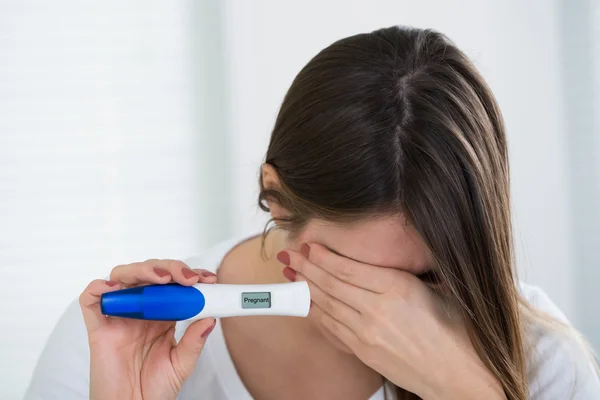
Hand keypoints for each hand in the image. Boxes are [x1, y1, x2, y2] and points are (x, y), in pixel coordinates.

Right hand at [79, 260, 217, 399]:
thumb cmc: (154, 389)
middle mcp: (140, 310)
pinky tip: (114, 287)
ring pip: (123, 277)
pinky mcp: (98, 328)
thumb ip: (194, 340)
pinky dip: (98, 287)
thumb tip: (211, 317)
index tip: (207, 278)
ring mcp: (118, 316)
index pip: (173, 283)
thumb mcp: (182, 363)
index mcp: (162, 315)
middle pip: (149, 274)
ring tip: (162, 278)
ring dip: (142, 270)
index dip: (189, 275)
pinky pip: (91, 299)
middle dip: (170, 267)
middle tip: (187, 278)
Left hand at [281, 243, 504, 399]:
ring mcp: (367, 333)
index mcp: (398, 288)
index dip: (324, 256)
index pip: (348, 268)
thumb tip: (376, 257)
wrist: (458, 373)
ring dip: (306, 287)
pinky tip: (307, 302)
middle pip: (331, 284)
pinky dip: (316, 312)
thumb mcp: (436, 288)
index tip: (310, 245)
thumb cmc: (454, 330)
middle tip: (289, 253)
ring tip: (291, 273)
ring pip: (327, 305)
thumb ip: (402, 272)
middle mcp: (377, 310)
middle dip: (306, 267)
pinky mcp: (363, 352)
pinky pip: (331, 328)